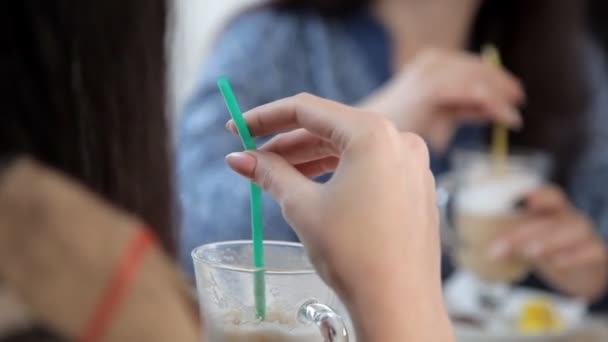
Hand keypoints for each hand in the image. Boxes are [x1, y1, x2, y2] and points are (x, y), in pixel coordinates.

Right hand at [225, 93, 453, 341]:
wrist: (399, 304)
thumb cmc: (352, 253)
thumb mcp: (302, 206)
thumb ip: (270, 173)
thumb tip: (238, 158)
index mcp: (373, 134)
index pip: (308, 109)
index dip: (266, 117)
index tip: (237, 128)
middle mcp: (400, 140)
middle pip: (330, 129)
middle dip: (287, 143)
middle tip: (252, 156)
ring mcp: (412, 164)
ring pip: (350, 149)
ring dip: (310, 158)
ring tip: (276, 173)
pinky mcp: (415, 187)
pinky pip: (370, 167)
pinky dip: (338, 172)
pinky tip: (312, 186)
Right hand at [361, 48, 523, 150]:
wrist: (369, 134)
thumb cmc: (400, 128)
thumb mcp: (440, 112)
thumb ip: (464, 107)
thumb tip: (494, 108)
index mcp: (432, 62)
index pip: (472, 65)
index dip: (496, 78)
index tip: (515, 94)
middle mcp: (433, 61)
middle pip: (479, 69)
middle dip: (502, 85)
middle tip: (519, 101)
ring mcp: (432, 72)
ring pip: (480, 80)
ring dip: (501, 97)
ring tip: (514, 115)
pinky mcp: (432, 88)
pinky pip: (474, 93)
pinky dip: (494, 105)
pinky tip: (507, 118)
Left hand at [489, 185, 607, 300]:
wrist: (578, 272)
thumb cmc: (547, 247)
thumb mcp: (526, 240)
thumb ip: (509, 239)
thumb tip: (479, 244)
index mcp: (551, 209)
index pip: (550, 195)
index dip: (538, 194)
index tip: (522, 198)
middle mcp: (569, 217)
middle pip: (551, 218)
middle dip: (523, 232)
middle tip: (500, 247)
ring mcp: (585, 235)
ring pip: (574, 230)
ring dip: (550, 240)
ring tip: (529, 252)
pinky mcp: (596, 254)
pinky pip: (592, 251)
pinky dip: (575, 256)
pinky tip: (557, 263)